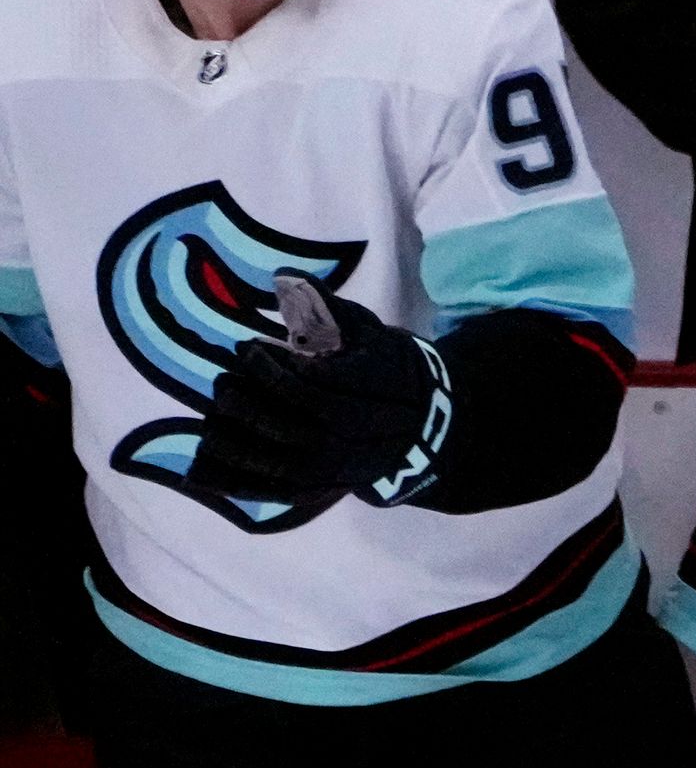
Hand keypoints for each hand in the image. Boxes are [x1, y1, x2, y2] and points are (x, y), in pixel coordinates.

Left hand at [193, 280, 447, 505]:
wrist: (423, 427)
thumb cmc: (387, 369)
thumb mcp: (369, 332)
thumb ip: (327, 307)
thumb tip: (284, 275)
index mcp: (370, 393)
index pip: (311, 382)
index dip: (270, 367)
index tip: (245, 348)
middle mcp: (354, 435)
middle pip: (290, 424)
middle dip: (249, 404)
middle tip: (223, 383)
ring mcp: (338, 467)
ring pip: (278, 463)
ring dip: (236, 444)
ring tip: (211, 421)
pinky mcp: (323, 489)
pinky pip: (274, 492)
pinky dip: (235, 485)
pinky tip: (199, 470)